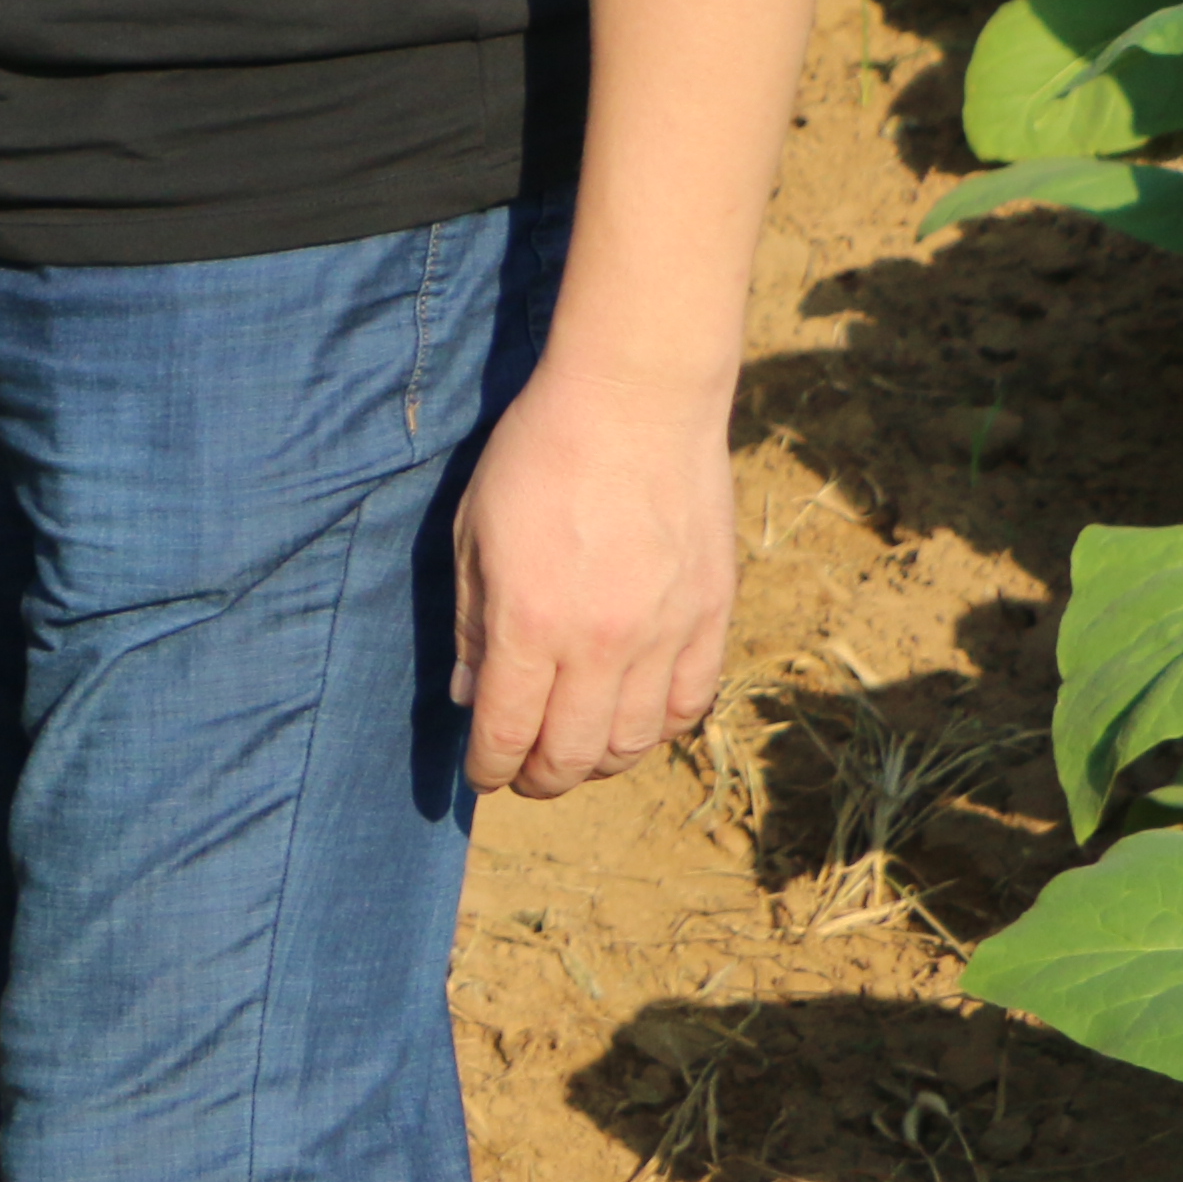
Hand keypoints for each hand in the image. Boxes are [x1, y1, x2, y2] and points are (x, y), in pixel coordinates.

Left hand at [447, 359, 737, 797]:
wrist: (634, 403)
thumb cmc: (536, 457)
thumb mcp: (474, 534)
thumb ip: (471, 625)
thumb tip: (471, 697)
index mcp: (530, 624)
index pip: (507, 733)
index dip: (490, 768)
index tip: (482, 776)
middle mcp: (600, 644)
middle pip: (573, 753)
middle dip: (541, 778)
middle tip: (526, 775)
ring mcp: (664, 635)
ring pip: (636, 741)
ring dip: (600, 760)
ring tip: (577, 752)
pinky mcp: (711, 618)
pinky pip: (691, 704)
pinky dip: (661, 728)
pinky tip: (636, 720)